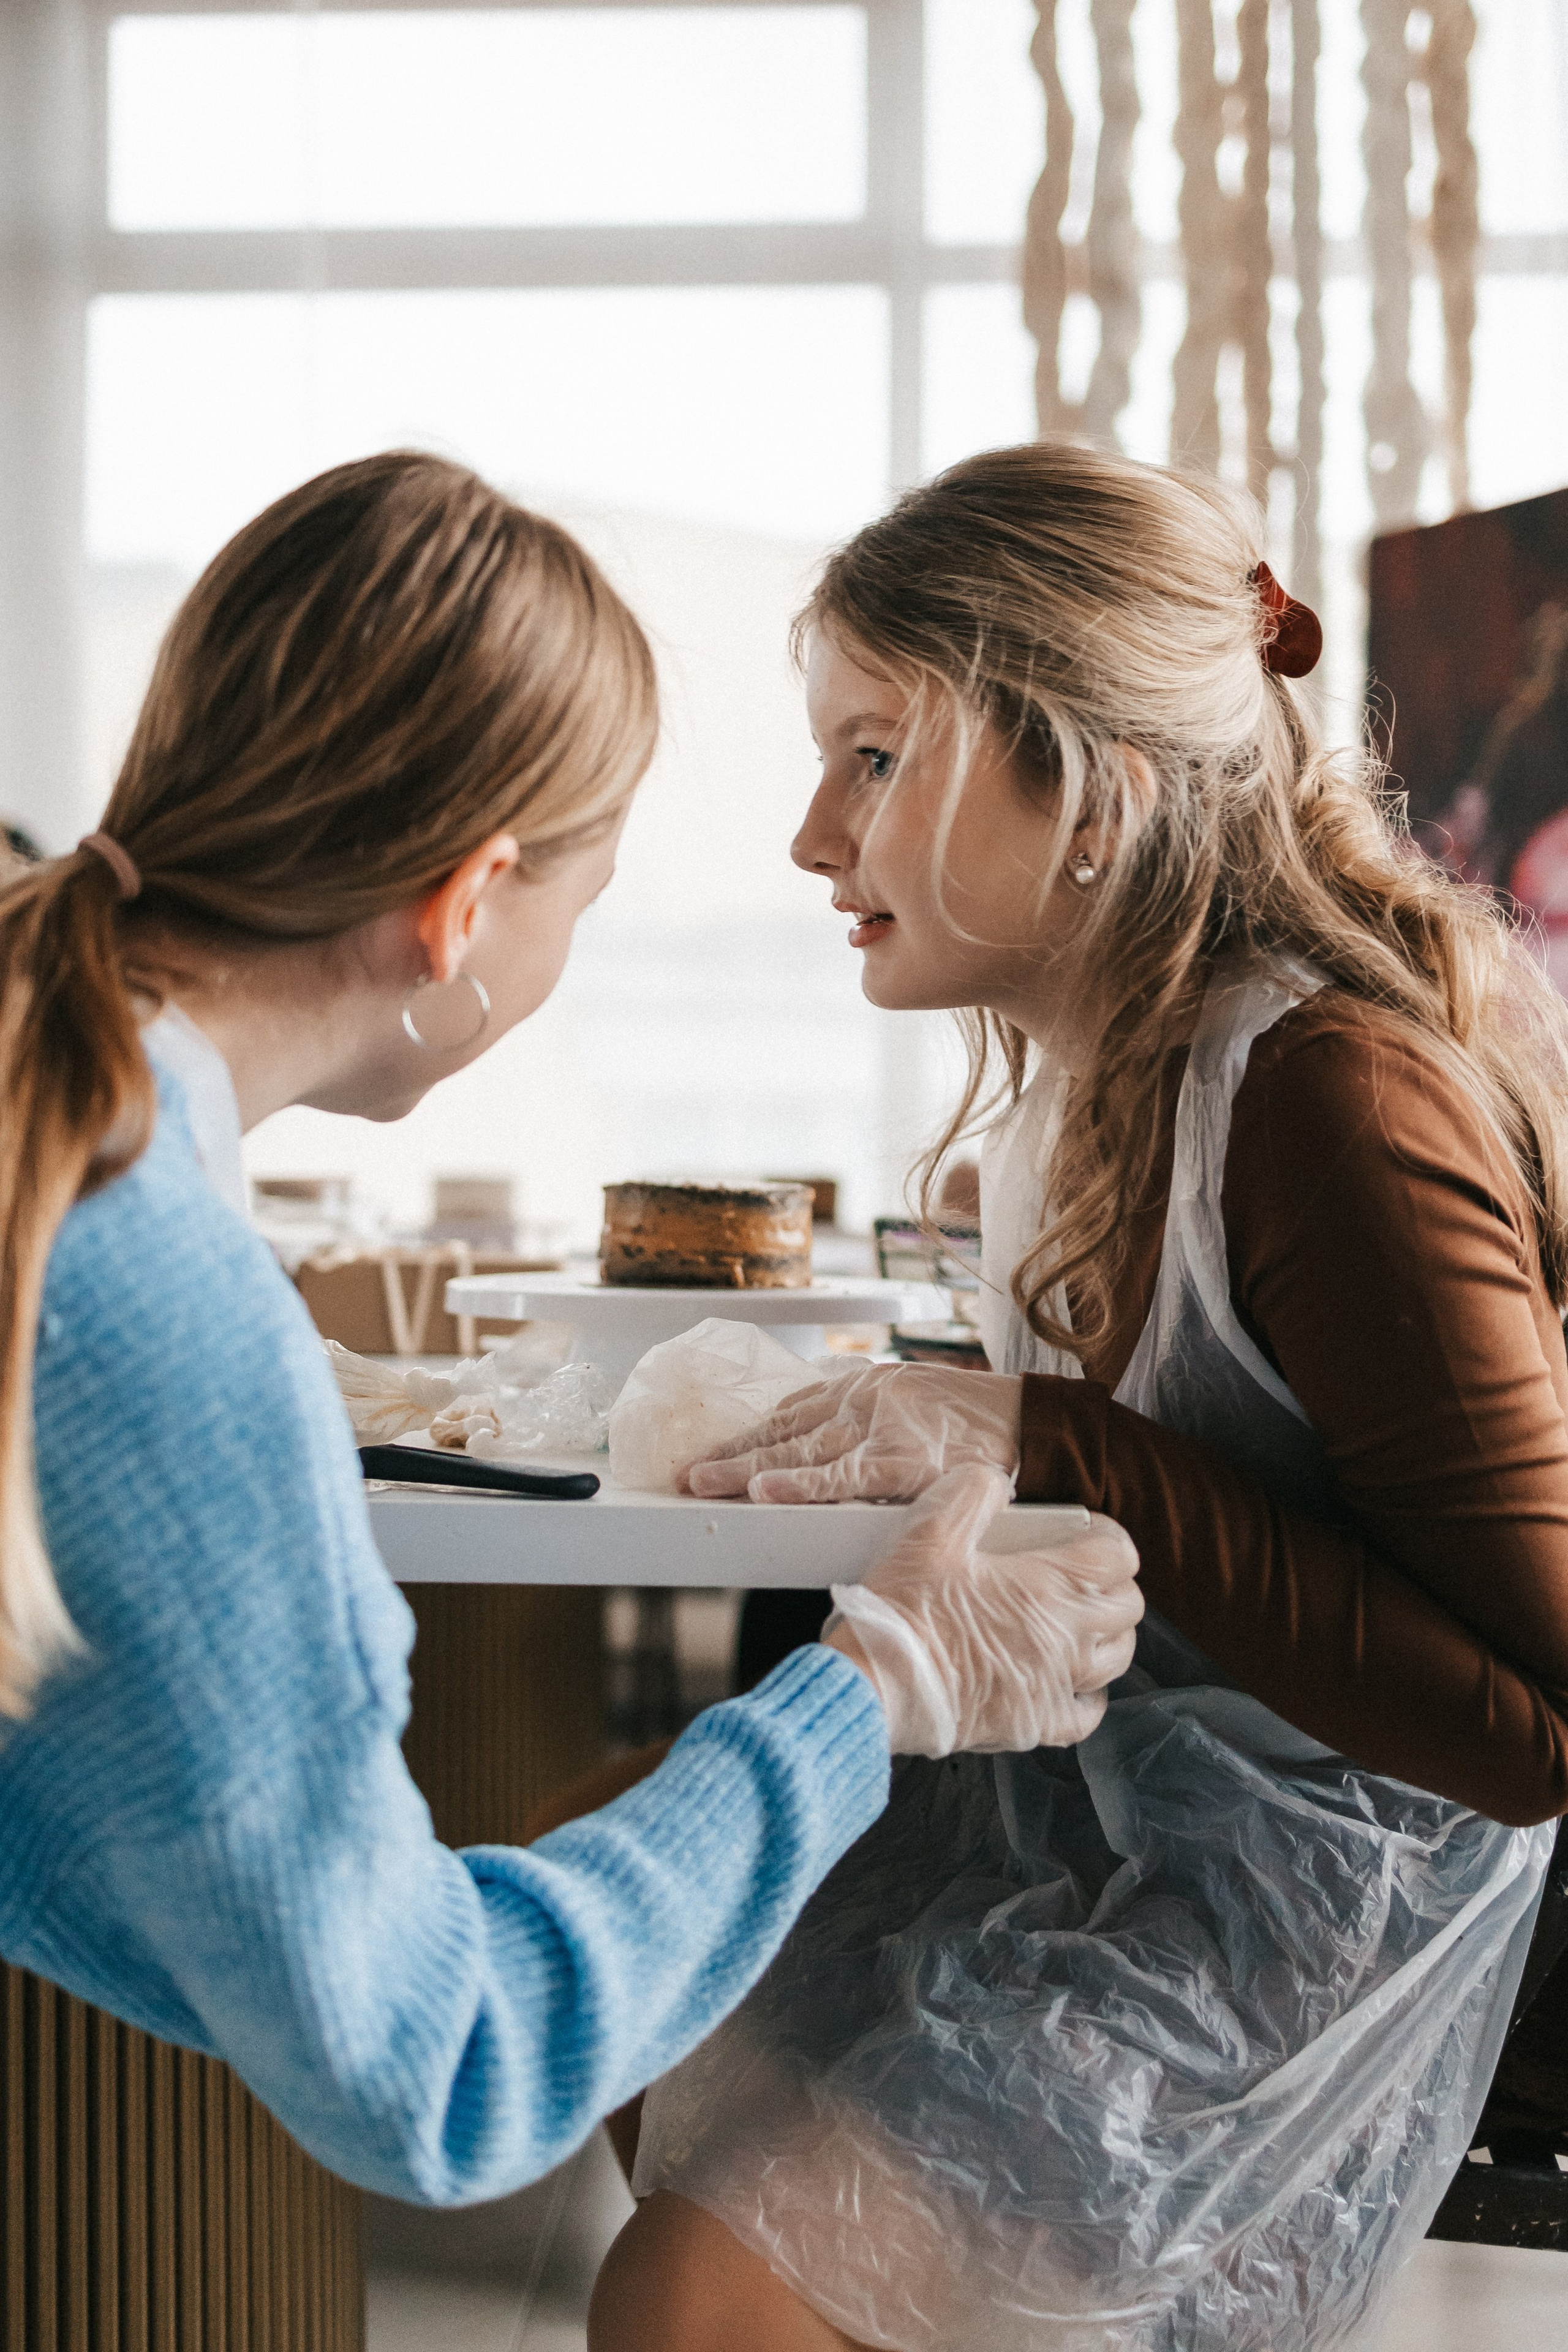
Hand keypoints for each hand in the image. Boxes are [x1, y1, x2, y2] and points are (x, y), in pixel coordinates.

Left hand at [684, 1360, 1022, 1503]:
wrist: (1033, 1427)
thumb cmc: (977, 1426)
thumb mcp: (913, 1409)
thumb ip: (867, 1425)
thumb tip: (822, 1451)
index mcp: (863, 1386)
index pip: (791, 1410)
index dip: (747, 1434)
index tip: (709, 1453)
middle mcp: (863, 1399)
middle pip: (784, 1429)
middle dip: (731, 1452)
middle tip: (684, 1472)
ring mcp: (880, 1427)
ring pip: (799, 1452)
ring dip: (745, 1469)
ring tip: (702, 1483)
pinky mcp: (901, 1459)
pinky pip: (839, 1477)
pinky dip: (798, 1486)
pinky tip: (762, 1492)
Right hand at [822, 1465, 1141, 1754]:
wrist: (879, 1685)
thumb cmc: (905, 1609)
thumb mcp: (930, 1529)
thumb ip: (973, 1492)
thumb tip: (996, 1483)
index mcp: (1049, 1585)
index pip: (1117, 1555)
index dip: (1107, 1537)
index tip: (1085, 1533)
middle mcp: (1066, 1638)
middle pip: (1127, 1607)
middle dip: (1113, 1583)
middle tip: (1080, 1573)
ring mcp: (1055, 1685)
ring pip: (1116, 1659)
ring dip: (1108, 1635)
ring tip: (1080, 1623)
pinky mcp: (1036, 1724)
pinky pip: (1087, 1714)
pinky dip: (1089, 1696)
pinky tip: (1071, 1683)